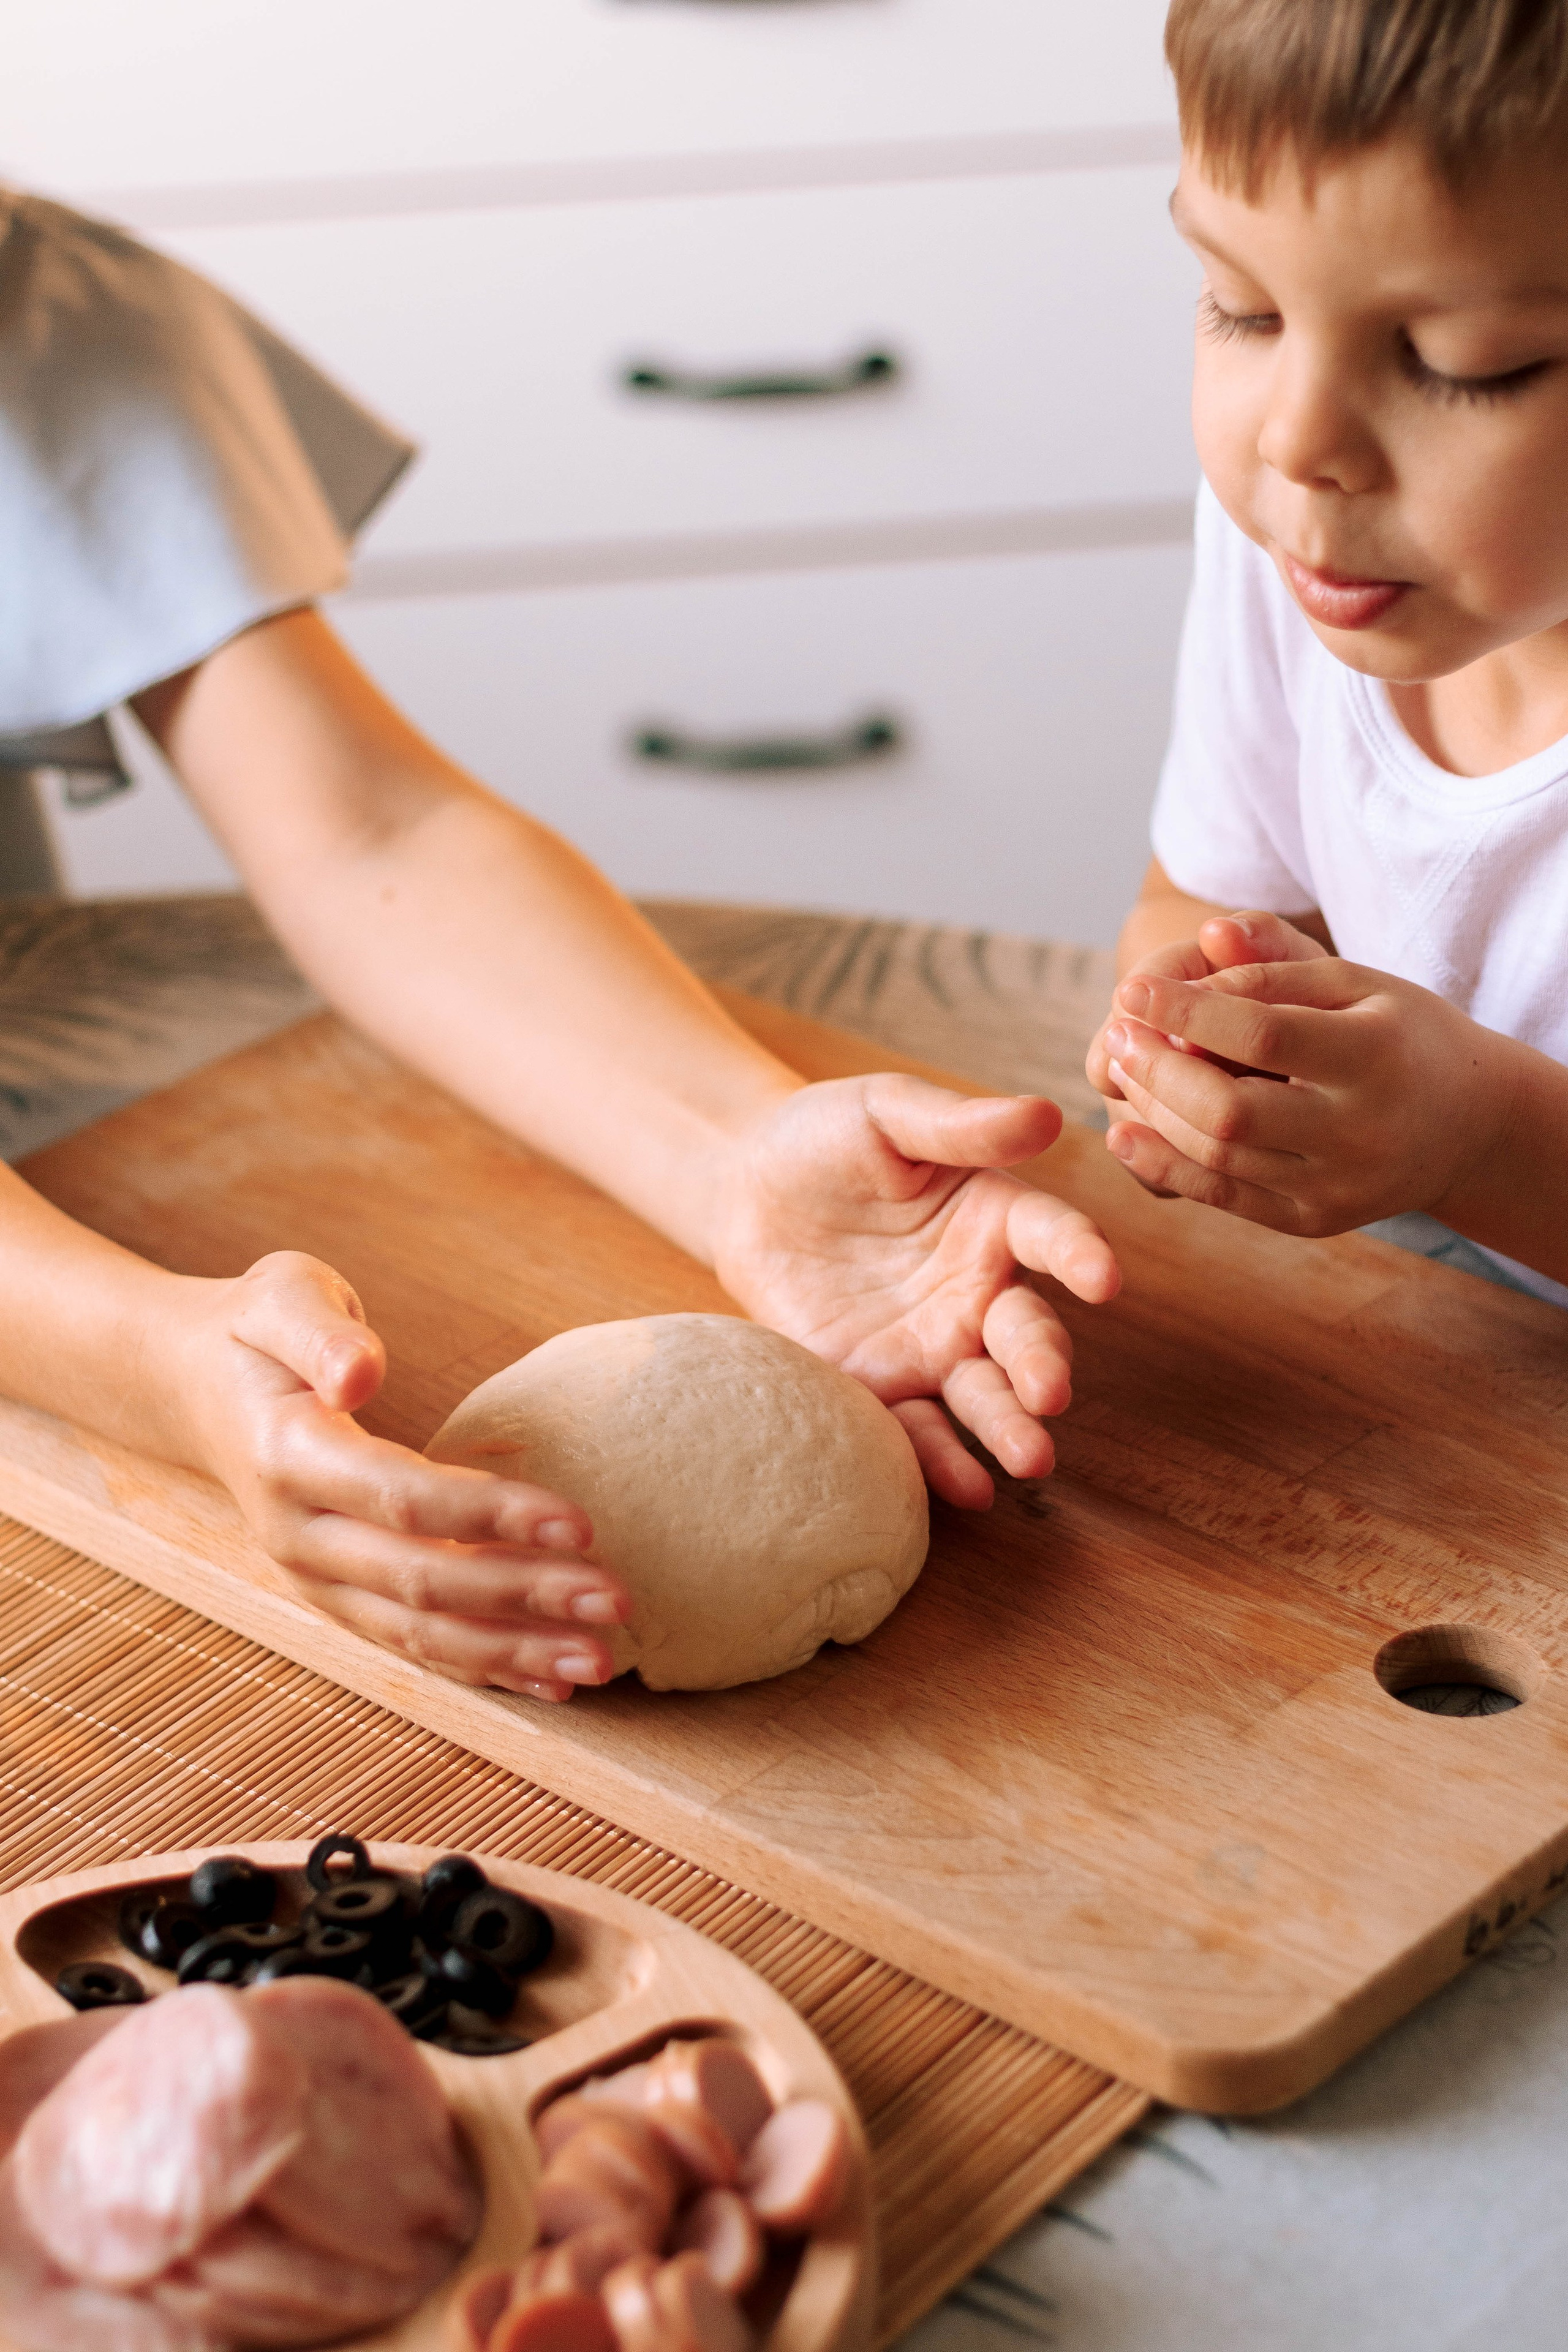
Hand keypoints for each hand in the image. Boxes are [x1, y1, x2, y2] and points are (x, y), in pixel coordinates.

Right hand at [167, 1252, 630, 1700]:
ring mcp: (314, 1577)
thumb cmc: (256, 1331)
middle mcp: (297, 1534)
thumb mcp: (280, 1296)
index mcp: (289, 1456)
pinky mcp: (336, 1596)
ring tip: (600, 1660)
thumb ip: (321, 1332)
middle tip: (617, 1599)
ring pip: (419, 1633)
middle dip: (524, 1597)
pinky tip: (551, 1684)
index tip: (580, 1522)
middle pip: (422, 1580)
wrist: (191, 1387)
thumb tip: (361, 1371)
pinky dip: (482, 1669)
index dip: (491, 1516)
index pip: (403, 1498)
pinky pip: (412, 1646)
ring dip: (513, 1653)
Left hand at [708, 1075, 1120, 1508]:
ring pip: (983, 1394)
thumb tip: (1048, 1114)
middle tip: (1050, 1393)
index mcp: (995, 1217)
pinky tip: (972, 1489)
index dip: (1080, 1255)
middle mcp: (978, 1291)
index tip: (1104, 1278)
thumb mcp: (886, 1113)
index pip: (1051, 1236)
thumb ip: (960, 1125)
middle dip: (1042, 1365)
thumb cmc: (825, 1136)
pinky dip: (944, 1462)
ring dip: (1008, 1427)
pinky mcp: (880, 1386)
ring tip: (1030, 1460)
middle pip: (1025, 1333)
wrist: (743, 1189)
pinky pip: (916, 1429)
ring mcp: (933, 1346)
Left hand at [1094, 912, 1513, 1235]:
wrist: (1468, 1126)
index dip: (1186, 1013)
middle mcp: (1359, 1132)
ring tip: (1120, 1066)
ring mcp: (1336, 1186)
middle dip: (1157, 1070)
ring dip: (1153, 1111)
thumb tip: (1205, 935)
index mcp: (1375, 1057)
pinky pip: (1224, 1198)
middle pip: (1229, 1109)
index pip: (1263, 1035)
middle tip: (1117, 1032)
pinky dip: (1165, 1165)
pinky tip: (1124, 1132)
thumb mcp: (1357, 980)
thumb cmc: (1399, 1033)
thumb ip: (1277, 960)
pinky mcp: (1313, 1220)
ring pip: (1218, 1156)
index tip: (1130, 990)